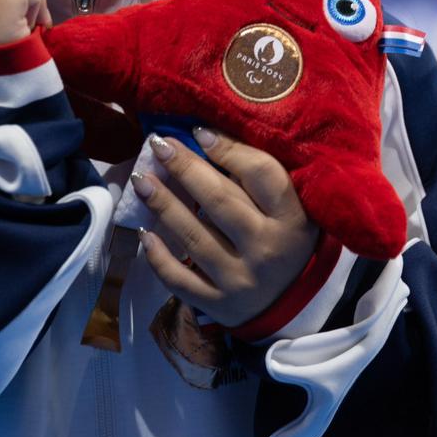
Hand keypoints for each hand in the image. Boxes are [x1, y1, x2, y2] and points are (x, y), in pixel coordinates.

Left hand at [132, 129, 317, 327]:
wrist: (295, 304)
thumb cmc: (284, 239)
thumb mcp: (287, 208)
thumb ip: (255, 177)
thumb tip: (205, 136)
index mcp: (293, 219)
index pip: (262, 175)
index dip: (229, 150)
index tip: (198, 131)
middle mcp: (268, 250)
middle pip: (220, 201)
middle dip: (184, 169)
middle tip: (158, 145)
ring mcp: (242, 281)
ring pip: (194, 238)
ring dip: (163, 205)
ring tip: (141, 180)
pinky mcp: (220, 305)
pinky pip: (181, 279)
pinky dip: (159, 256)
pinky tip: (144, 232)